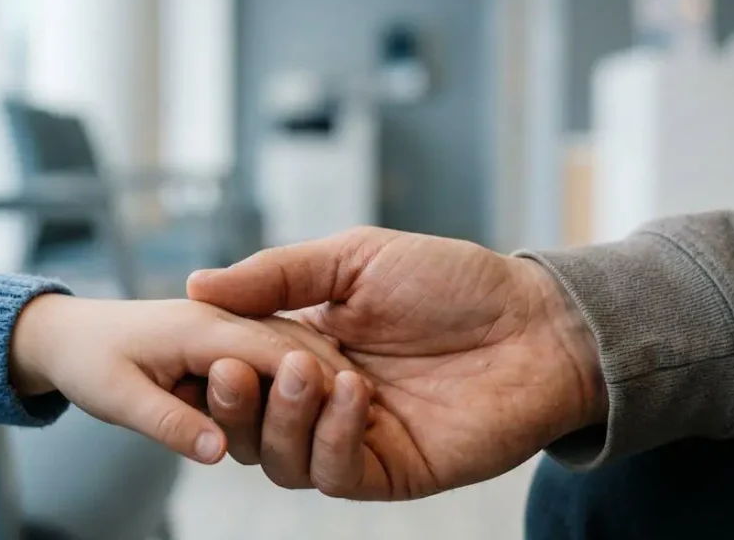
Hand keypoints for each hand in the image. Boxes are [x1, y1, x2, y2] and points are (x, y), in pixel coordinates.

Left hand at [8, 295, 335, 463]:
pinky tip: (316, 387)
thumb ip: (169, 420)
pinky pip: (276, 346)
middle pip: (289, 348)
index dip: (311, 380)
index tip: (348, 400)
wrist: (56, 335)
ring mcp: (225, 331)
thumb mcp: (113, 392)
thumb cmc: (81, 357)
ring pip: (290, 348)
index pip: (269, 353)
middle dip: (323, 375)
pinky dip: (300, 364)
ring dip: (316, 370)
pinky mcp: (228, 343)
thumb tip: (218, 453)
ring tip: (346, 392)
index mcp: (196, 332)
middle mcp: (219, 328)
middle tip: (355, 395)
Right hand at [188, 227, 606, 500]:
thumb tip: (197, 286)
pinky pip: (336, 474)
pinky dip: (330, 438)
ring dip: (282, 418)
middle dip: (232, 401)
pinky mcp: (392, 471)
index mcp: (304, 347)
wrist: (536, 322)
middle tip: (233, 367)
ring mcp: (354, 439)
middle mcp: (321, 400)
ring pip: (281, 459)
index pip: (234, 372)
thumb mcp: (355, 258)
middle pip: (246, 426)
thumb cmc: (453, 282)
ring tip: (303, 370)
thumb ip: (278, 274)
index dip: (211, 364)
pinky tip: (351, 394)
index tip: (200, 344)